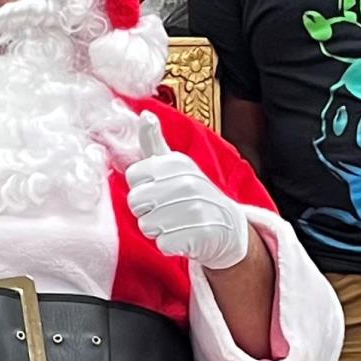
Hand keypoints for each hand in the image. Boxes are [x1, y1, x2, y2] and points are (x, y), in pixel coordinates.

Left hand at [125, 114, 250, 269]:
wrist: (228, 226)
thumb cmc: (192, 194)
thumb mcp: (174, 166)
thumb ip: (154, 143)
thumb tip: (145, 114)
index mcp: (176, 163)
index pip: (133, 176)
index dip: (141, 188)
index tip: (158, 191)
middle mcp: (186, 182)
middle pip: (135, 202)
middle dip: (146, 211)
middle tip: (166, 210)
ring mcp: (194, 208)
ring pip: (146, 225)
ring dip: (158, 230)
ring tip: (176, 224)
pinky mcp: (200, 234)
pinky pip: (163, 244)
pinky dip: (171, 246)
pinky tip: (185, 237)